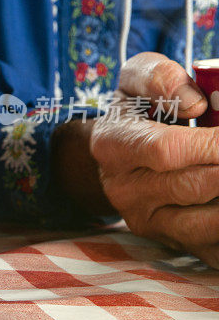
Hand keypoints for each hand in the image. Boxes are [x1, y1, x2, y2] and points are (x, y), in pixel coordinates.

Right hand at [90, 52, 218, 265]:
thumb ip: (159, 77)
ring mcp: (145, 219)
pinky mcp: (169, 241)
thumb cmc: (137, 111)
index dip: (211, 145)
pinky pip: (213, 242)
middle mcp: (122, 189)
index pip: (165, 150)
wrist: (119, 156)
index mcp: (112, 145)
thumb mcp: (136, 80)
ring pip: (208, 221)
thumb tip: (195, 103)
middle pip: (194, 185)